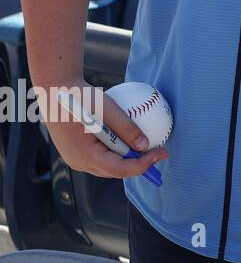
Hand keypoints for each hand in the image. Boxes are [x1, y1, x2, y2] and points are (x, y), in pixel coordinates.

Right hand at [42, 81, 168, 179]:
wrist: (56, 91)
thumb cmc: (81, 98)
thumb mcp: (109, 109)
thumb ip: (127, 129)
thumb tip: (146, 146)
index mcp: (85, 155)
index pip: (120, 169)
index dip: (144, 164)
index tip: (162, 152)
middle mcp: (79, 162)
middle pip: (115, 171)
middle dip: (139, 164)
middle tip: (159, 151)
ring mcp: (76, 159)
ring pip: (109, 167)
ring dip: (128, 159)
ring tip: (148, 148)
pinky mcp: (76, 153)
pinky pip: (101, 158)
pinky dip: (117, 152)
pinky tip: (130, 140)